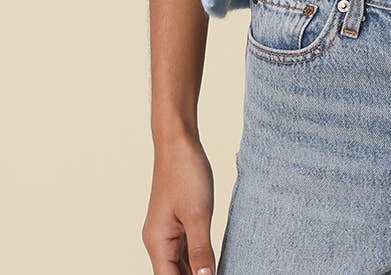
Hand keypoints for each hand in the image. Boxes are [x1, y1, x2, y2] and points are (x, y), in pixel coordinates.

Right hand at [142, 130, 216, 274]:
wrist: (179, 141)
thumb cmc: (185, 172)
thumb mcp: (198, 214)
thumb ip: (201, 250)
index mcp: (158, 242)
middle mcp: (158, 241)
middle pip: (174, 274)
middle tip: (218, 273)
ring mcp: (166, 232)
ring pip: (180, 264)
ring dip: (196, 271)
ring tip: (217, 271)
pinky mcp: (175, 222)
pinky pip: (185, 249)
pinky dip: (197, 259)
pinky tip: (211, 263)